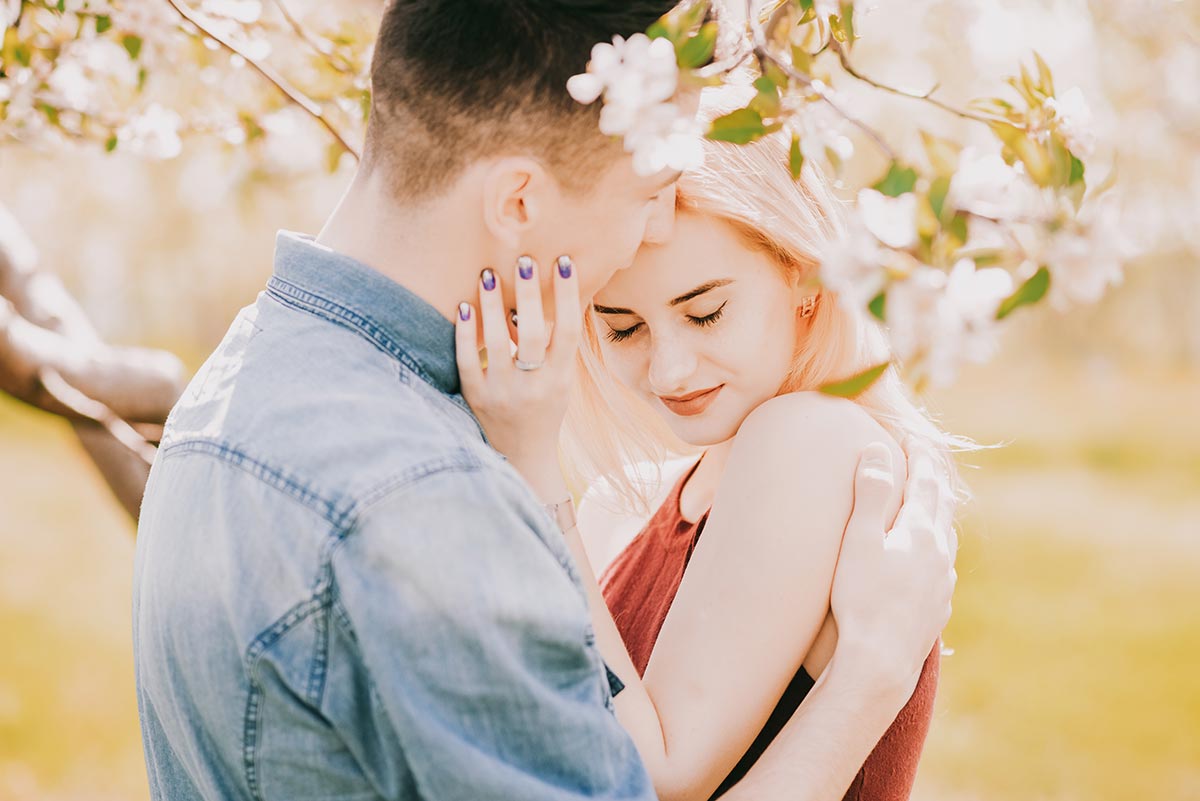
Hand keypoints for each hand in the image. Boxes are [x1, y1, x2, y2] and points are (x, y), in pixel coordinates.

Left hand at [455, 255, 581, 500]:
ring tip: (488, 272)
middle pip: (531, 333)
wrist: (522, 456)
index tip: (563, 261)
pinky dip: (465, 331)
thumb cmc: (545, 407)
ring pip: (496, 342)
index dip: (567, 294)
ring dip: (492, 304)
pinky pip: (468, 359)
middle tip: (523, 258)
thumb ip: (560, 345)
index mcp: (560, 379)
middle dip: (528, 293)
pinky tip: (463, 304)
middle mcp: (533, 386)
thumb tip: (562, 292)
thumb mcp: (562, 380)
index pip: (567, 330)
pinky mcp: (476, 397)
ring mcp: (502, 393)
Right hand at [829, 440, 956, 697]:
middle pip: (941, 507)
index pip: (926, 481)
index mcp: (920, 532)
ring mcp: (942, 584)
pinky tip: (927, 562)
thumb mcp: (858, 541)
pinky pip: (942, 569)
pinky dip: (935, 551)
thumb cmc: (862, 600)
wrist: (880, 663)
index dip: (919, 456)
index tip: (912, 436)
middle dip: (932, 480)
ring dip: (937, 516)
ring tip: (929, 508)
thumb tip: (877, 450)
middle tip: (924, 462)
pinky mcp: (936, 609)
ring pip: (946, 539)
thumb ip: (869, 494)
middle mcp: (940, 554)